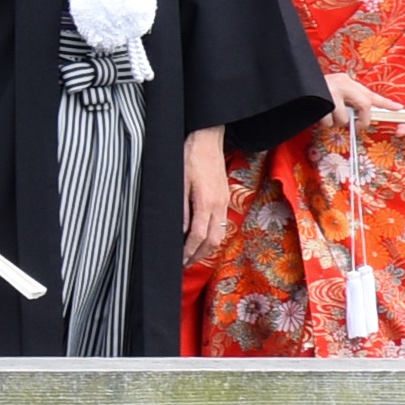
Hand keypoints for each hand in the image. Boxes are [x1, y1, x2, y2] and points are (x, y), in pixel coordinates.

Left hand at [181, 129, 239, 263]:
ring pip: (220, 234)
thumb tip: (179, 232)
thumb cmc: (190, 157)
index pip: (198, 236)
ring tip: (192, 256)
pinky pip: (222, 224)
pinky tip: (202, 239)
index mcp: (206, 202)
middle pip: (212, 241)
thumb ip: (180, 209)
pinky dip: (212, 237)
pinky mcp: (225, 198)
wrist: (207, 140)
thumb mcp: (179, 183)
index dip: (188, 251)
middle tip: (184, 264)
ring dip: (207, 249)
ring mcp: (224, 202)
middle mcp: (219, 205)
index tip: (179, 260)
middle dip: (198, 256)